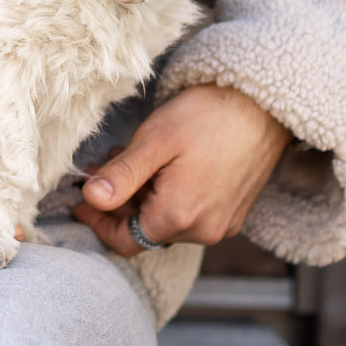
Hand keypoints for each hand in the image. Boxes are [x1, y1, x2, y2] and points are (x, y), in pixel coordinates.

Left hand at [71, 85, 291, 254]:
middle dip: (119, 203)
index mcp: (179, 217)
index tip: (80, 198)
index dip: (97, 222)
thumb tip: (91, 198)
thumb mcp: (155, 141)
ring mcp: (222, 223)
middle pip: (145, 231)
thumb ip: (122, 176)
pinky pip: (191, 214)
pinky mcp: (233, 211)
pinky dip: (169, 196)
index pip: (125, 241)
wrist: (265, 104)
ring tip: (132, 159)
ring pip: (168, 221)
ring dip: (143, 197)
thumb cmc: (209, 116)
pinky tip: (162, 166)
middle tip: (102, 168)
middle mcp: (204, 231)